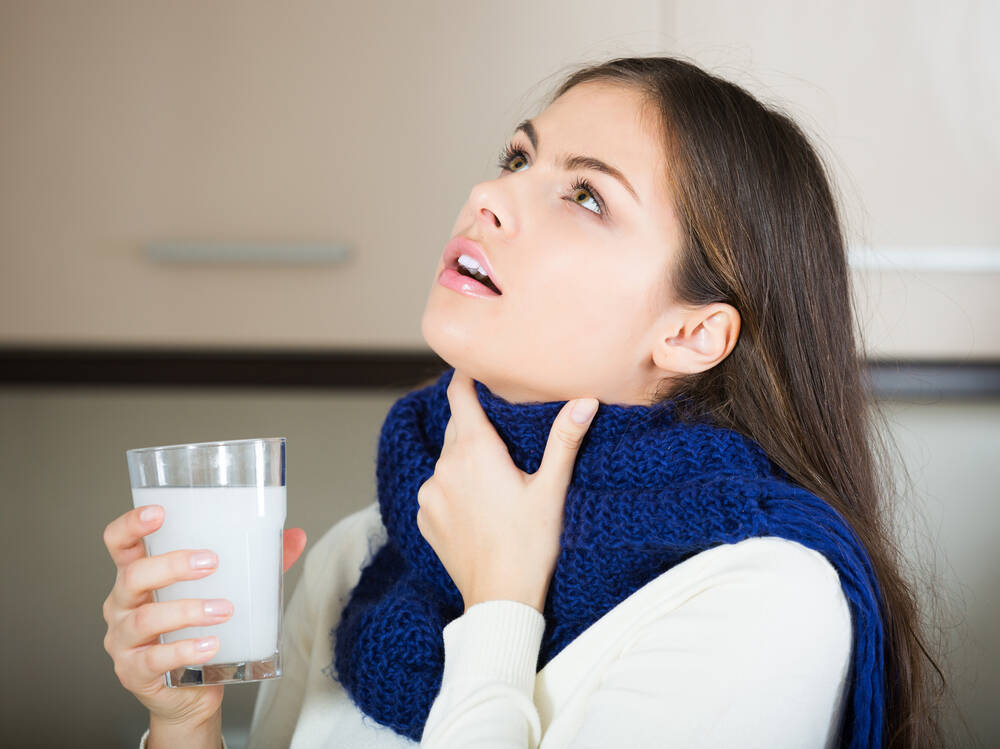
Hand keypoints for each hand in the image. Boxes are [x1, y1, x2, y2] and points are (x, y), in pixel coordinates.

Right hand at [101, 505, 306, 725]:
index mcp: (138, 576)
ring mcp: (123, 640)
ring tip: (224, 609)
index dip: (131, 524)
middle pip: (133, 576)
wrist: (190, 693)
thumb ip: (255, 563)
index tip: (159, 512)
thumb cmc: (200, 631)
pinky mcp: (134, 672)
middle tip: (212, 562)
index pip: (119, 543)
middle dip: (172, 565)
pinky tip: (211, 645)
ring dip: (187, 611)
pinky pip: (154, 659)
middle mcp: (122, 605)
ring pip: (145, 618)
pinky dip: (185, 650)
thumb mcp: (223, 590)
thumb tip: (295, 536)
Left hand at [416, 369, 597, 612]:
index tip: (477, 369)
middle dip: (475, 420)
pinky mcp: (424, 516)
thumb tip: (584, 401)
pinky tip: (479, 505)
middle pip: (456, 425)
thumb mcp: (551, 489)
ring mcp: (429, 493)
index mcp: (474, 450)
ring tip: (495, 473)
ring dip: (465, 457)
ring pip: (446, 458)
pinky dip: (453, 486)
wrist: (500, 600)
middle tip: (503, 425)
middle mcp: (444, 466)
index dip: (466, 378)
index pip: (459, 394)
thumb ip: (564, 440)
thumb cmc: (530, 544)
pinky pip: (436, 488)